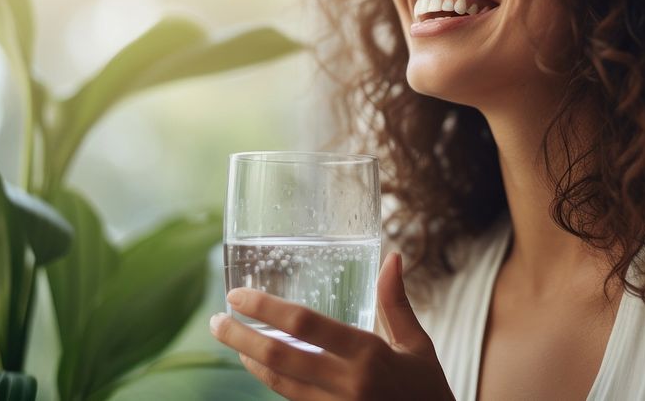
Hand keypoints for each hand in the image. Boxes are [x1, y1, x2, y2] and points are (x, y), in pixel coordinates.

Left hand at [210, 252, 455, 400]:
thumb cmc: (428, 390)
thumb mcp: (417, 345)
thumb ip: (396, 303)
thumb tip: (392, 258)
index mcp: (369, 355)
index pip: (306, 325)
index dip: (267, 309)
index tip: (238, 296)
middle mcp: (347, 385)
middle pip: (279, 358)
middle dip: (240, 338)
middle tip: (216, 321)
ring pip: (279, 385)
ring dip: (250, 362)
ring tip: (231, 340)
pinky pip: (293, 400)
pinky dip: (272, 382)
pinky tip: (260, 366)